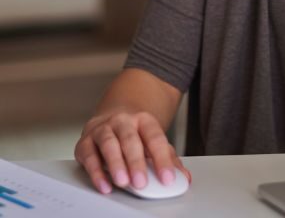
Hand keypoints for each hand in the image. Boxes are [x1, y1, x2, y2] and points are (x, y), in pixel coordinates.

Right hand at [75, 110, 190, 193]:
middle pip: (130, 139)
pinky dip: (95, 172)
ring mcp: (102, 129)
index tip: (168, 178)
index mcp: (144, 120)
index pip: (155, 138)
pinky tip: (104, 185)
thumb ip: (168, 158)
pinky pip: (88, 156)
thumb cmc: (136, 133)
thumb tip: (184, 177)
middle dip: (136, 162)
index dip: (162, 159)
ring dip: (115, 164)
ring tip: (123, 182)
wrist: (112, 115)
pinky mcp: (84, 142)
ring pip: (108, 144)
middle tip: (141, 182)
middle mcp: (122, 121)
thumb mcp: (153, 141)